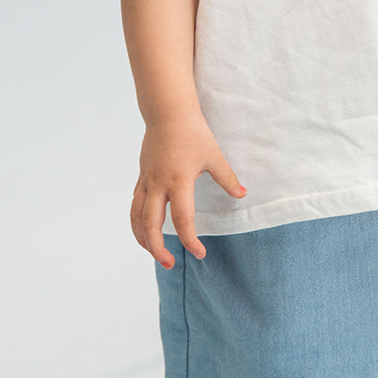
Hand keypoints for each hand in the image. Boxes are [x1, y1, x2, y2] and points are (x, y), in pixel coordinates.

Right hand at [130, 111, 245, 268]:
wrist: (167, 112)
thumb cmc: (193, 133)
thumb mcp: (214, 156)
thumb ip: (228, 178)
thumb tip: (242, 195)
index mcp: (178, 181)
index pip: (182, 219)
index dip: (190, 240)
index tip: (199, 253)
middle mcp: (158, 184)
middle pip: (150, 225)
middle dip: (158, 248)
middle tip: (170, 264)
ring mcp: (147, 181)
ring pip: (136, 218)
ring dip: (143, 239)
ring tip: (155, 254)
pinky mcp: (142, 178)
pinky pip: (135, 206)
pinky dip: (138, 223)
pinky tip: (146, 232)